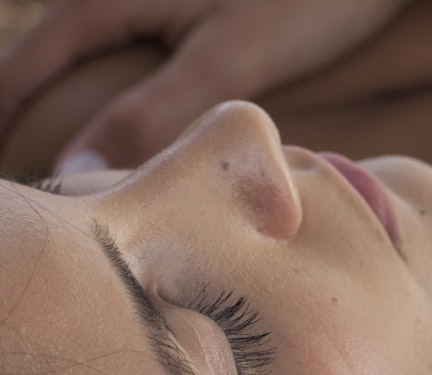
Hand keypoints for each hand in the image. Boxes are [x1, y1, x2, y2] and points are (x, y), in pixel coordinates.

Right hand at [0, 0, 409, 171]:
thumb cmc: (305, 0)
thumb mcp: (225, 58)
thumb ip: (151, 113)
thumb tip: (75, 172)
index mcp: (107, 0)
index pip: (25, 68)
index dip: (5, 125)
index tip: (9, 187)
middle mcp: (123, 2)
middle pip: (58, 73)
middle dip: (42, 131)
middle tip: (55, 201)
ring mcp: (160, 15)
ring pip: (104, 78)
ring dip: (95, 127)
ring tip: (100, 188)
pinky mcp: (199, 32)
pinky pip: (149, 79)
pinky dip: (142, 116)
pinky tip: (161, 152)